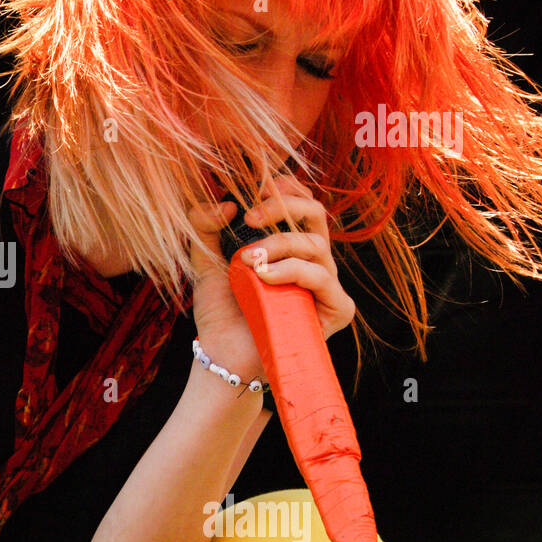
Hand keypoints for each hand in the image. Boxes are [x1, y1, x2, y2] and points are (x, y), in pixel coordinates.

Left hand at [185, 173, 355, 382]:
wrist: (224, 355)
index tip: (256, 186)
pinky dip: (292, 271)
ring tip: (249, 262)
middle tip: (249, 217)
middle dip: (283, 207)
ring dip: (279, 244)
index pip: (301, 205)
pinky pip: (321, 277)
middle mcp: (312, 262)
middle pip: (316, 214)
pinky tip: (265, 278)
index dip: (286, 188)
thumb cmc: (221, 312)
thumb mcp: (206, 262)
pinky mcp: (336, 309)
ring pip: (315, 244)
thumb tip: (226, 203)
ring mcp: (326, 285)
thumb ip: (205, 227)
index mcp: (289, 247)